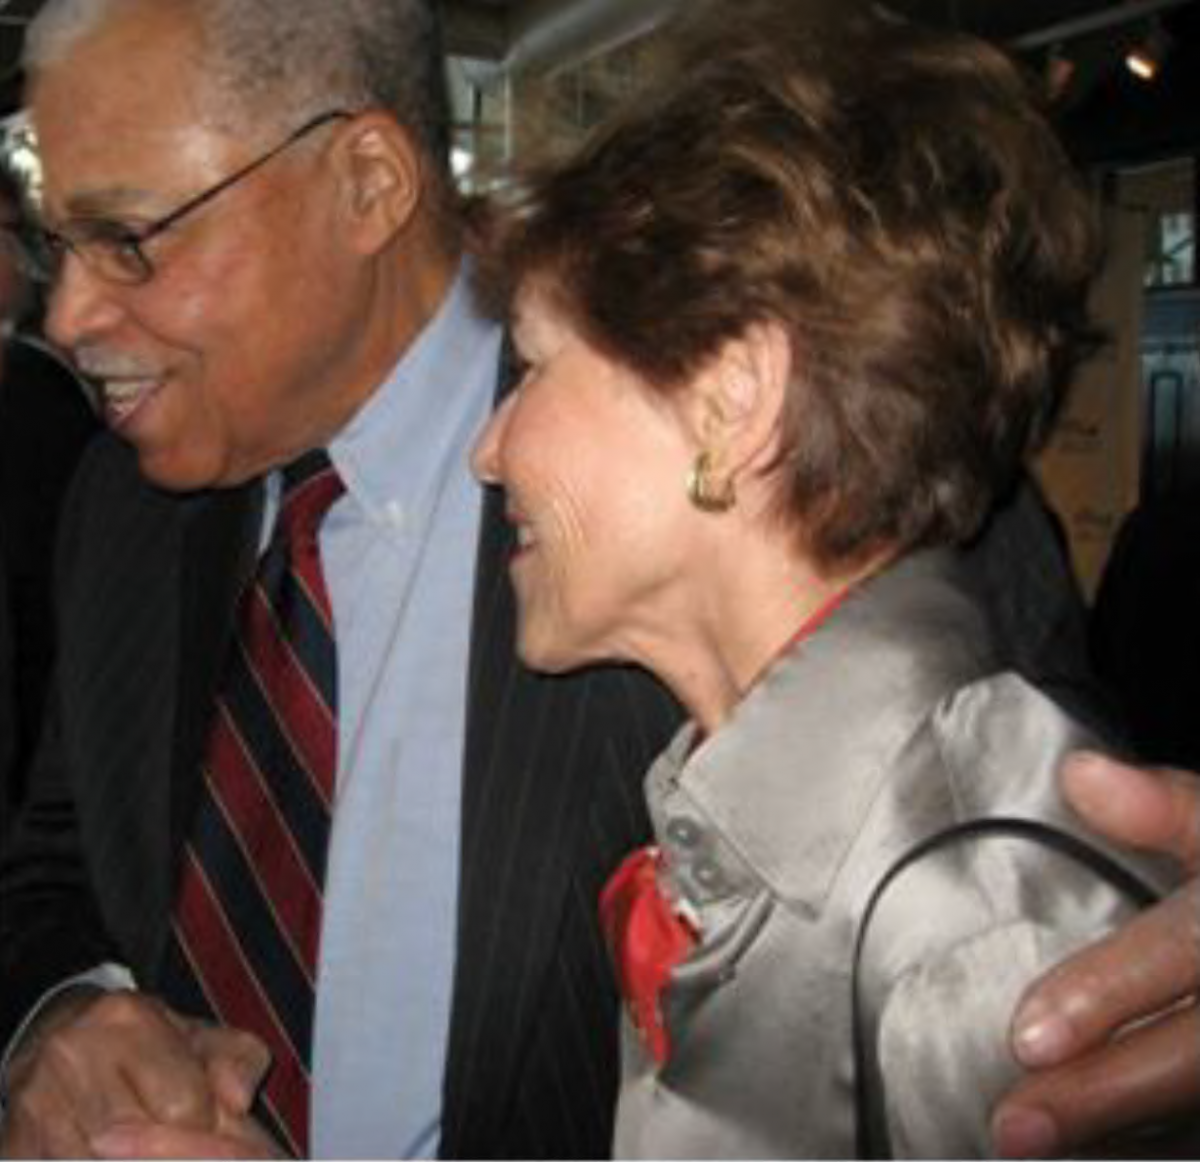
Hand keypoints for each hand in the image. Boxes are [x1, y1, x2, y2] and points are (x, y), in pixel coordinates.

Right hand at [0, 990, 269, 1158]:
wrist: (63, 1035)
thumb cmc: (148, 1043)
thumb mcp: (202, 1037)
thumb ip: (237, 1061)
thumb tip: (239, 1099)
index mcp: (127, 1019)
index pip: (181, 1103)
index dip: (206, 1130)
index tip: (214, 1133)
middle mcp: (74, 1053)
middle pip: (135, 1140)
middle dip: (170, 1153)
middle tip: (187, 1150)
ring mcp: (37, 1101)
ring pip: (94, 1161)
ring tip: (149, 1150)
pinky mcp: (15, 1141)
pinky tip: (112, 1155)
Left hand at [992, 752, 1199, 1157]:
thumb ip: (1164, 805)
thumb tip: (1079, 774)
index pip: (1181, 948)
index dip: (1109, 992)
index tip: (1028, 1036)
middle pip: (1196, 1050)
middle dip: (1107, 1088)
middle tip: (1014, 1125)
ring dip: (1128, 1124)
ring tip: (1034, 1144)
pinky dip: (1162, 1139)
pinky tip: (1102, 1148)